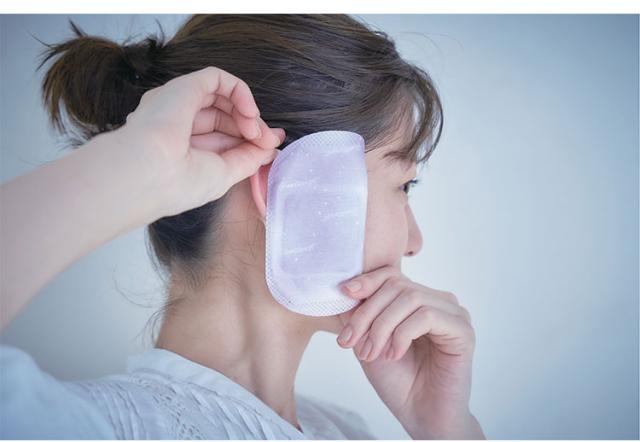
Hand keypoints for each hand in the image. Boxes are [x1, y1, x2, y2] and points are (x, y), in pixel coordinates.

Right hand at [111, 66, 284, 217]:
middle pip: (224, 117)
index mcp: (180, 148)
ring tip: (256, 132)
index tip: (271, 146)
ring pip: (222, 98)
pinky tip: (249, 113)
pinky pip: (218, 78)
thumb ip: (247, 159)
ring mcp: (178, 104)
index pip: (221, 137)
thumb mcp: (223, 175)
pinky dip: (240, 92)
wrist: (148, 173)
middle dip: (251, 128)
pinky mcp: (184, 87)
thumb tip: (270, 148)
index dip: (248, 139)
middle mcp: (175, 123)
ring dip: (247, 113)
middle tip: (268, 140)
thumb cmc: (178, 183)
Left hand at [335, 265, 484, 438]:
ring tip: (372, 353)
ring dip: (382, 326)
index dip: (366, 281)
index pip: (391, 275)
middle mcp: (438, 302)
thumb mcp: (367, 343)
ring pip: (410, 298)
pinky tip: (394, 354)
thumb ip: (358, 316)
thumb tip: (342, 288)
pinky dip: (402, 334)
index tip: (344, 294)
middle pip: (397, 285)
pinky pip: (426, 316)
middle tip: (351, 342)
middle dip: (367, 313)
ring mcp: (453, 314)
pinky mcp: (462, 330)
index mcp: (418, 300)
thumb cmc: (398, 382)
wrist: (421, 416)